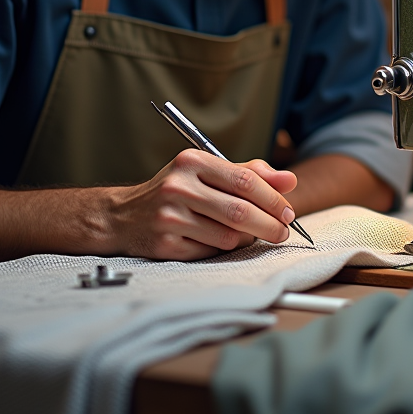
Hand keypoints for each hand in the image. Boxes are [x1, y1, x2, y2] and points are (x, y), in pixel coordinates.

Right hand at [102, 149, 297, 260]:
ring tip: (246, 235)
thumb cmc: (175, 191)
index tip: (289, 212)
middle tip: (282, 232)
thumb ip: (248, 173)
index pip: (245, 180)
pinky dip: (222, 249)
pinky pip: (210, 251)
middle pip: (240, 211)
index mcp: (192, 161)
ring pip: (228, 236)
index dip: (274, 199)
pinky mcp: (165, 244)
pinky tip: (216, 240)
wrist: (122, 216)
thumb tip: (290, 180)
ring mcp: (169, 216)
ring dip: (246, 239)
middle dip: (270, 225)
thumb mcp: (206, 171)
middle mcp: (178, 186)